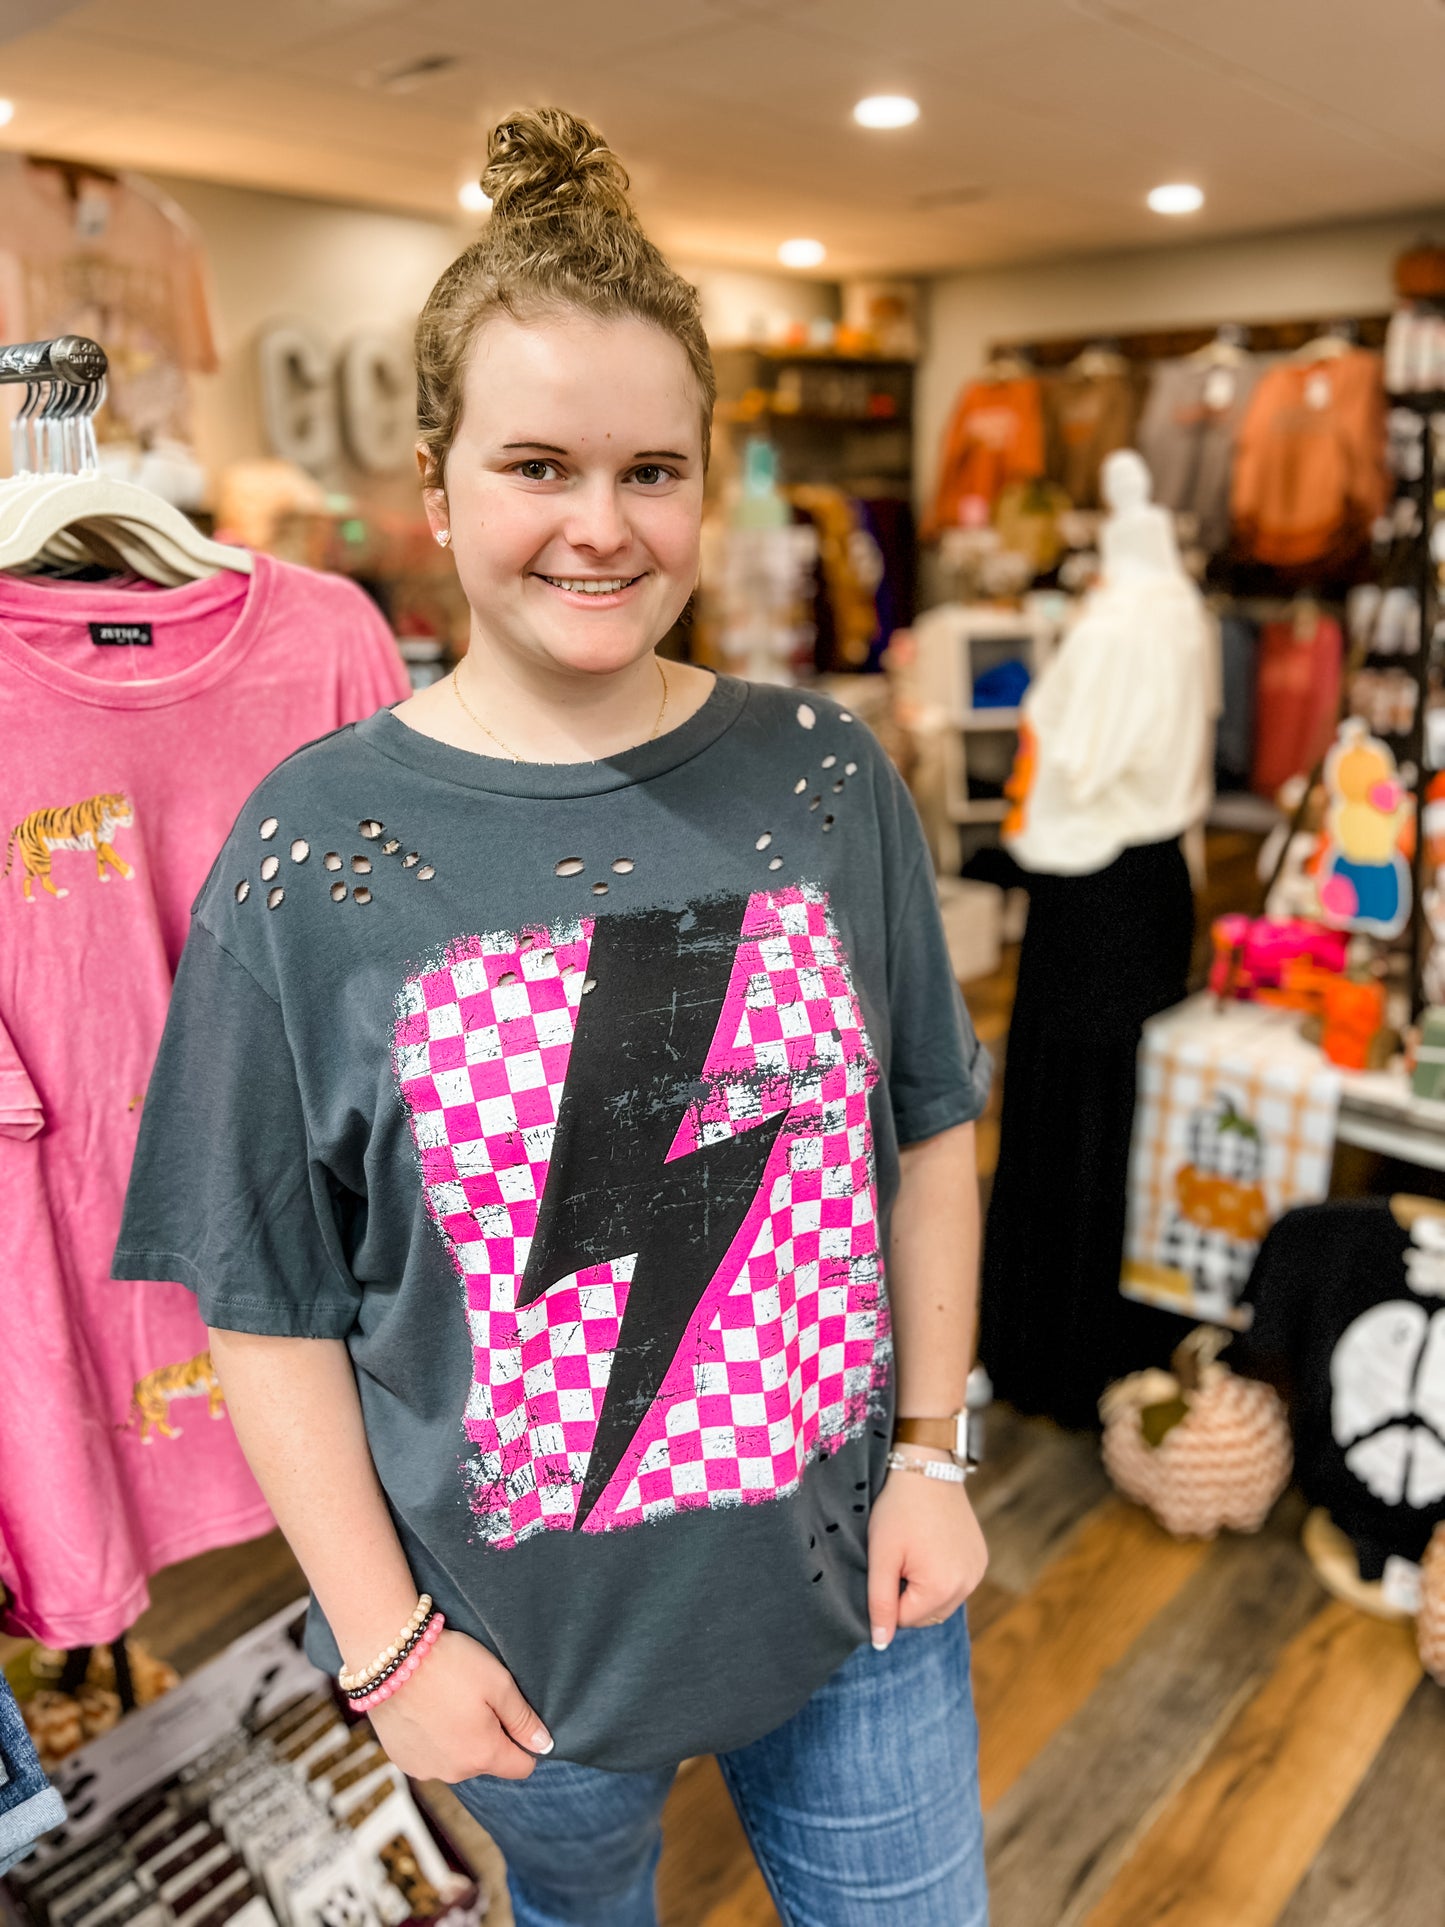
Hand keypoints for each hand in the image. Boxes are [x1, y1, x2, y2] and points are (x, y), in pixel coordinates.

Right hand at [367, 1629, 552, 1782]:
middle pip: (487, 1762)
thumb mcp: (499, 1683)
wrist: (390, 1657)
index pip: (521, 1767)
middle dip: (488, 1736)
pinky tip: (425, 1710)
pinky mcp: (401, 1760)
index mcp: (483, 1755)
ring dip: (458, 1739)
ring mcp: (424, 1769)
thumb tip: (543, 1745)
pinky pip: (430, 1756)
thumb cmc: (450, 1665)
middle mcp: (454, 1773)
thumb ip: (523, 1719)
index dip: (523, 1742)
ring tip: (447, 1700)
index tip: (511, 1716)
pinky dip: (432, 1739)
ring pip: (457, 1760)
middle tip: (474, 1697)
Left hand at [867, 1450, 987, 1649]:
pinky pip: (956, 1584)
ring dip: (924, 1588)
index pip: (904, 1620)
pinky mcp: (980, 1559)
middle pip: (926, 1615)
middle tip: (899, 1557)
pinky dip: (941, 1576)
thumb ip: (880, 1603)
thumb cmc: (898, 1510)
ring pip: (941, 1602)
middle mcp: (968, 1585)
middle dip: (907, 1596)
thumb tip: (880, 1644)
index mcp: (942, 1588)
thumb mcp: (881, 1556)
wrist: (927, 1468)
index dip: (887, 1596)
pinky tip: (931, 1547)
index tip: (888, 1564)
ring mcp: (977, 1572)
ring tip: (915, 1551)